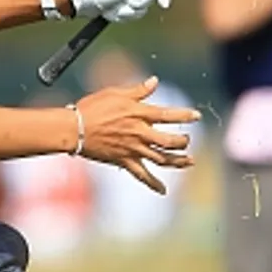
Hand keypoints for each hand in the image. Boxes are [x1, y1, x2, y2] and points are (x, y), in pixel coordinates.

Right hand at [77, 76, 200, 193]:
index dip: (184, 115)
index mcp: (138, 114)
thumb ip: (138, 90)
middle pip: (169, 141)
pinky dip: (153, 184)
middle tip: (188, 140)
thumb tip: (155, 81)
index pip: (167, 115)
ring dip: (178, 161)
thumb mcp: (115, 93)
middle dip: (182, 141)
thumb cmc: (92, 107)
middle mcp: (139, 133)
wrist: (74, 128)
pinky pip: (142, 175)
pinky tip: (163, 190)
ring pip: (161, 159)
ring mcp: (133, 149)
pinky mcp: (124, 161)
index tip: (197, 116)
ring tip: (190, 162)